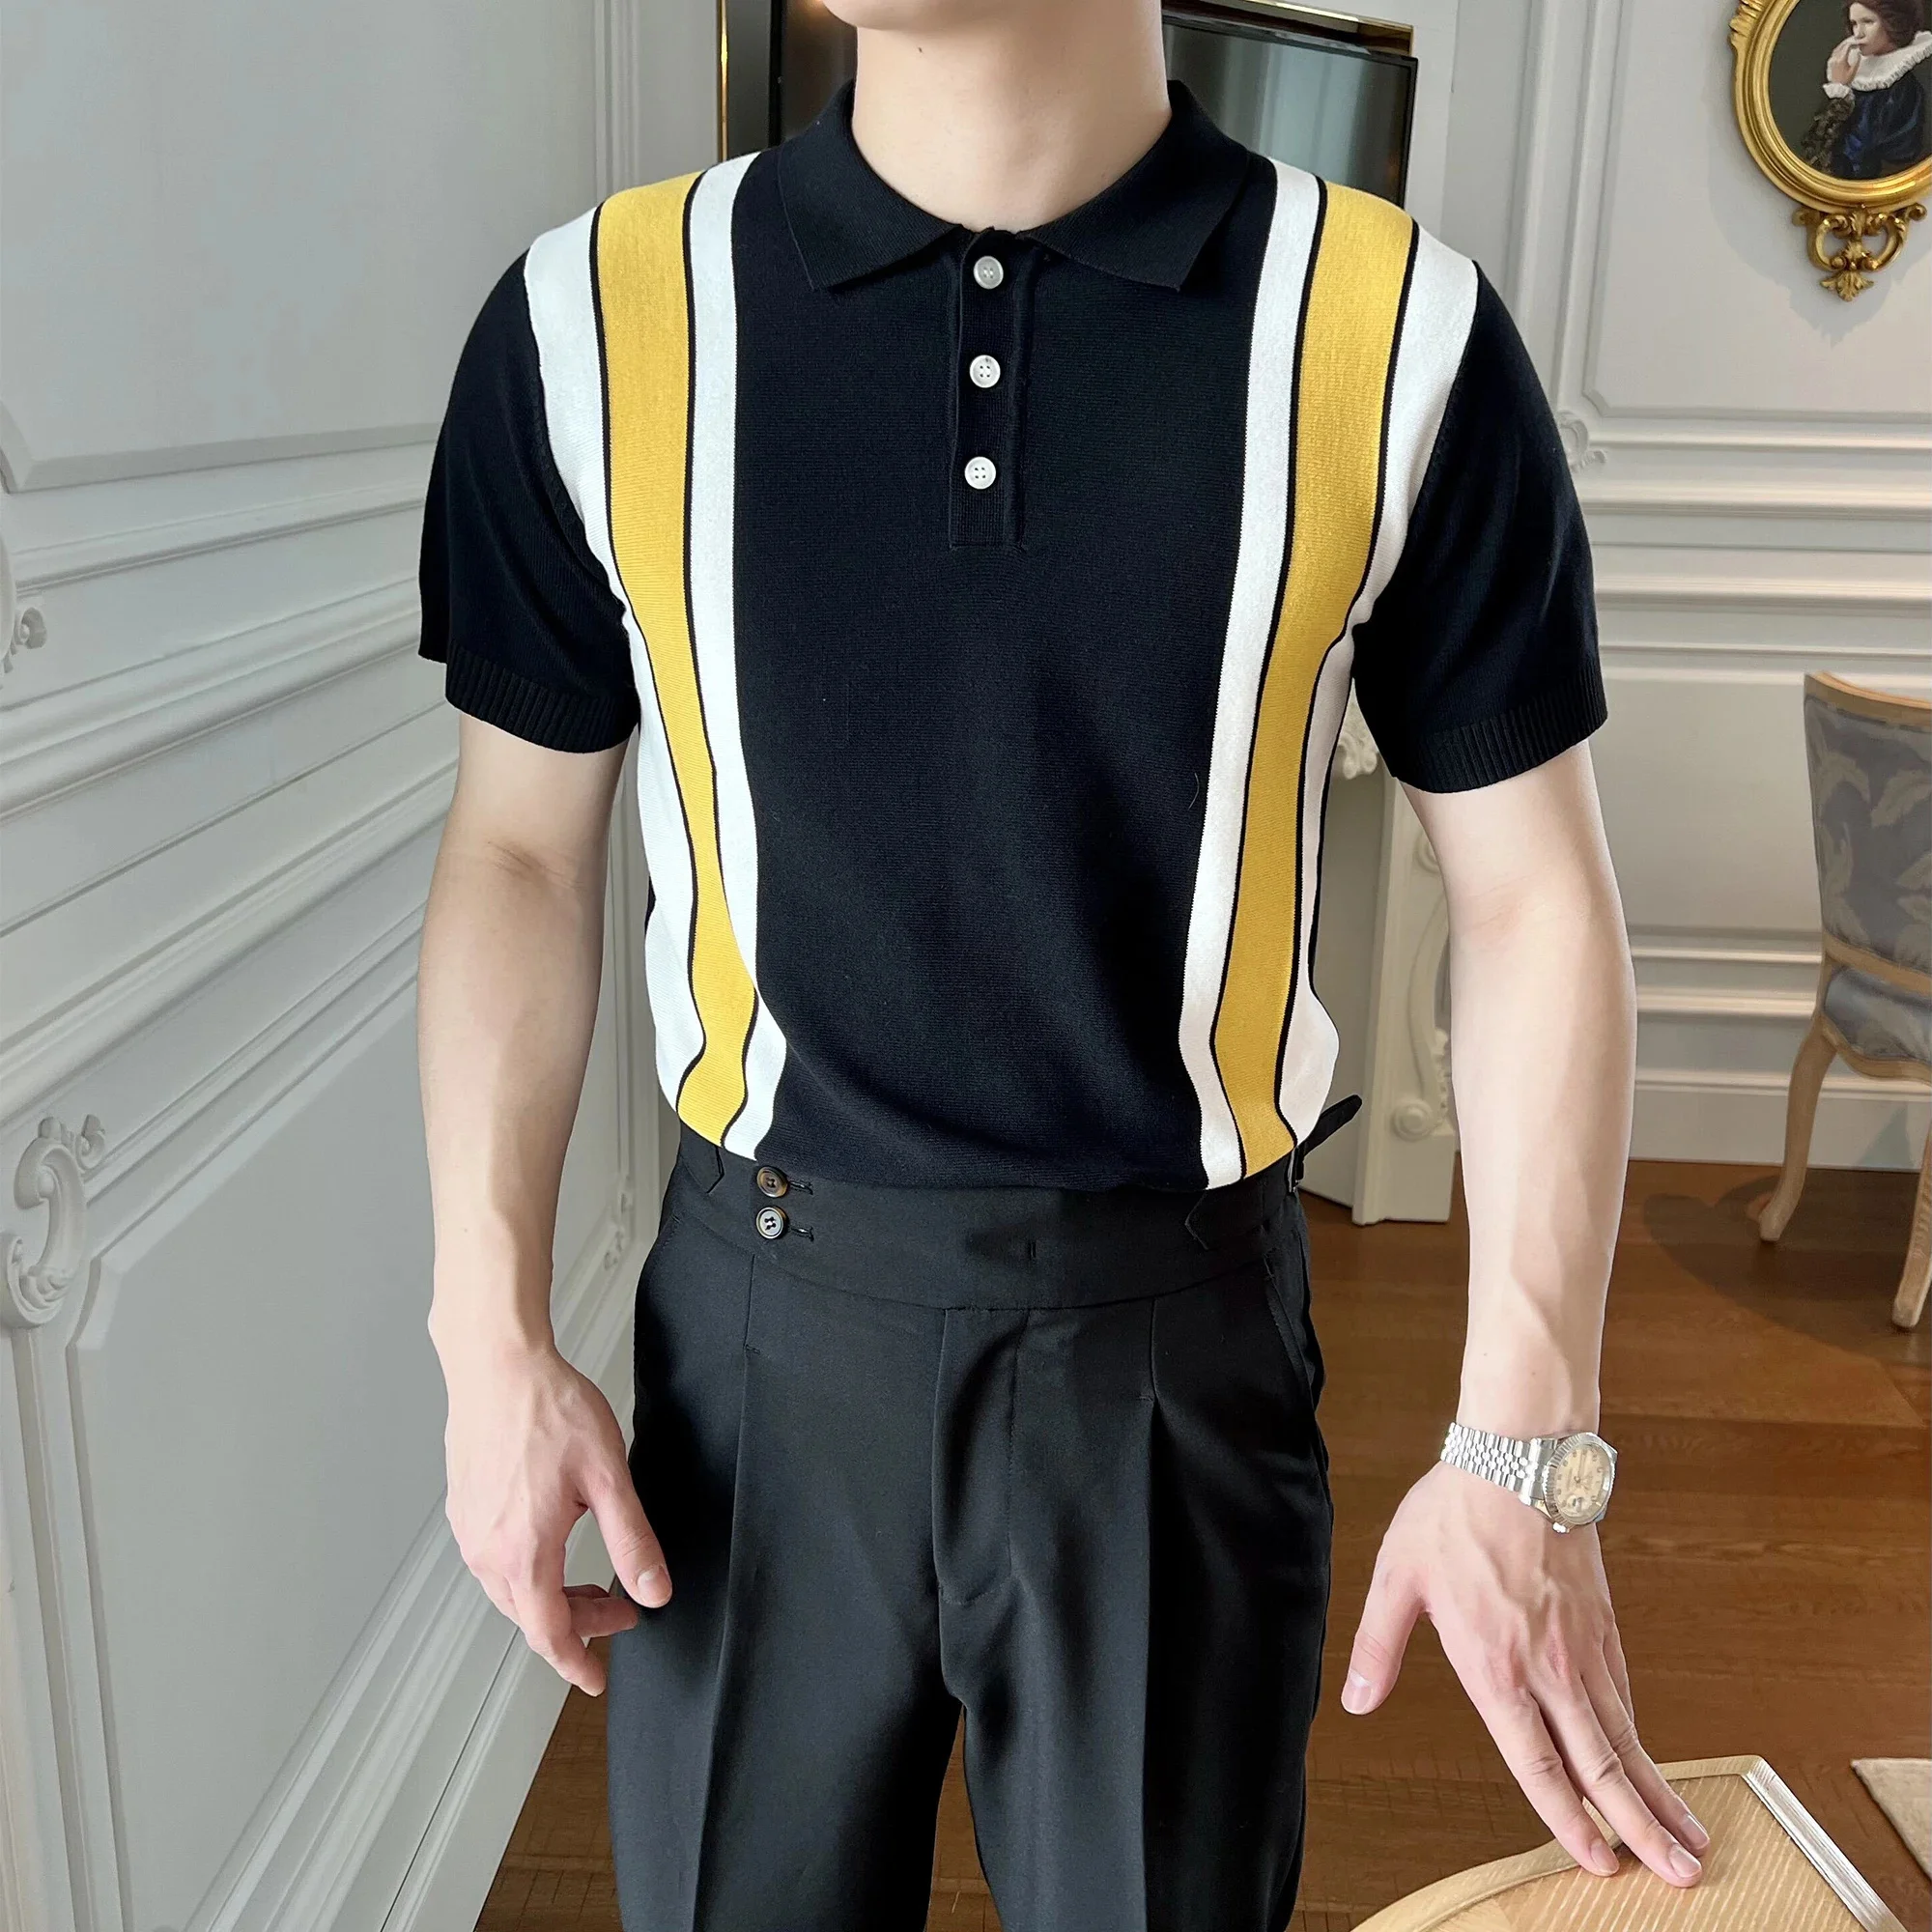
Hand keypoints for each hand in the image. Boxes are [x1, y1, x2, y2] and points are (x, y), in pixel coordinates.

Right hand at [438, 1332, 670, 1694]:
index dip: (576, 1661)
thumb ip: (631, 1541)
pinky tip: (552, 1546)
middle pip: (530, 1616)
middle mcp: (487, 1550)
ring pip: (510, 1591)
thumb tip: (653, 1592)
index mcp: (524, 1551)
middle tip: (619, 1612)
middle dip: (576, 1626)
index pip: (549, 1633)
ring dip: (551, 1598)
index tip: (596, 1678)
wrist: (497, 1364)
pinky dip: (527, 1572)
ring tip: (591, 1584)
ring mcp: (469, 1530)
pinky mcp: (463, 1508)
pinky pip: (494, 1562)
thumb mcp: (608, 1477)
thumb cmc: (549, 1410)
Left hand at [1341, 1460, 1710, 1887]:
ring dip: (1658, 1791)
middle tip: (1679, 1877)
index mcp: (1496, 1665)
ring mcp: (1584, 1646)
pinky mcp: (1603, 1622)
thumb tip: (1354, 1700)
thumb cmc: (1453, 1512)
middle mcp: (1550, 1667)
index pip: (1538, 1762)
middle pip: (1603, 1763)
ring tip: (1689, 1840)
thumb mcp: (1396, 1577)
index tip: (1599, 1863)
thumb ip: (1376, 1647)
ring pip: (1628, 1734)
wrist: (1518, 1456)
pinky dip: (1642, 1736)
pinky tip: (1650, 1762)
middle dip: (1640, 1828)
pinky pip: (1625, 1692)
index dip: (1568, 1819)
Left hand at [1828, 36, 1859, 84]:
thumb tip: (1858, 52)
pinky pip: (1833, 54)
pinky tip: (1841, 50)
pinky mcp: (1830, 64)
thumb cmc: (1845, 80)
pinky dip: (1838, 49)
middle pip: (1841, 46)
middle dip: (1847, 42)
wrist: (1837, 87)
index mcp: (1842, 59)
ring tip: (1847, 43)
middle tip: (1853, 40)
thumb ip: (1857, 59)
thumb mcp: (1854, 70)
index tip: (1857, 42)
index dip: (1853, 42)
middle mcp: (1835, 59)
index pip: (1847, 46)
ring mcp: (1832, 61)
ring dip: (1842, 45)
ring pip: (1837, 49)